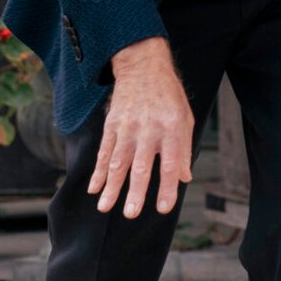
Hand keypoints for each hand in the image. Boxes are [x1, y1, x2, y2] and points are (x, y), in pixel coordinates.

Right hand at [91, 36, 193, 218]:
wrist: (144, 66)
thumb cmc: (169, 96)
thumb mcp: (185, 118)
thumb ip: (184, 149)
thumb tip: (184, 178)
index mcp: (172, 129)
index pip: (170, 164)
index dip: (167, 188)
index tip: (162, 208)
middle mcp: (149, 129)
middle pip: (141, 166)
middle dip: (135, 192)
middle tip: (130, 214)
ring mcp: (128, 127)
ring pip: (118, 161)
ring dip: (111, 186)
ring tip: (104, 207)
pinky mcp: (113, 124)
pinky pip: (105, 151)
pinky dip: (99, 170)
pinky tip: (94, 188)